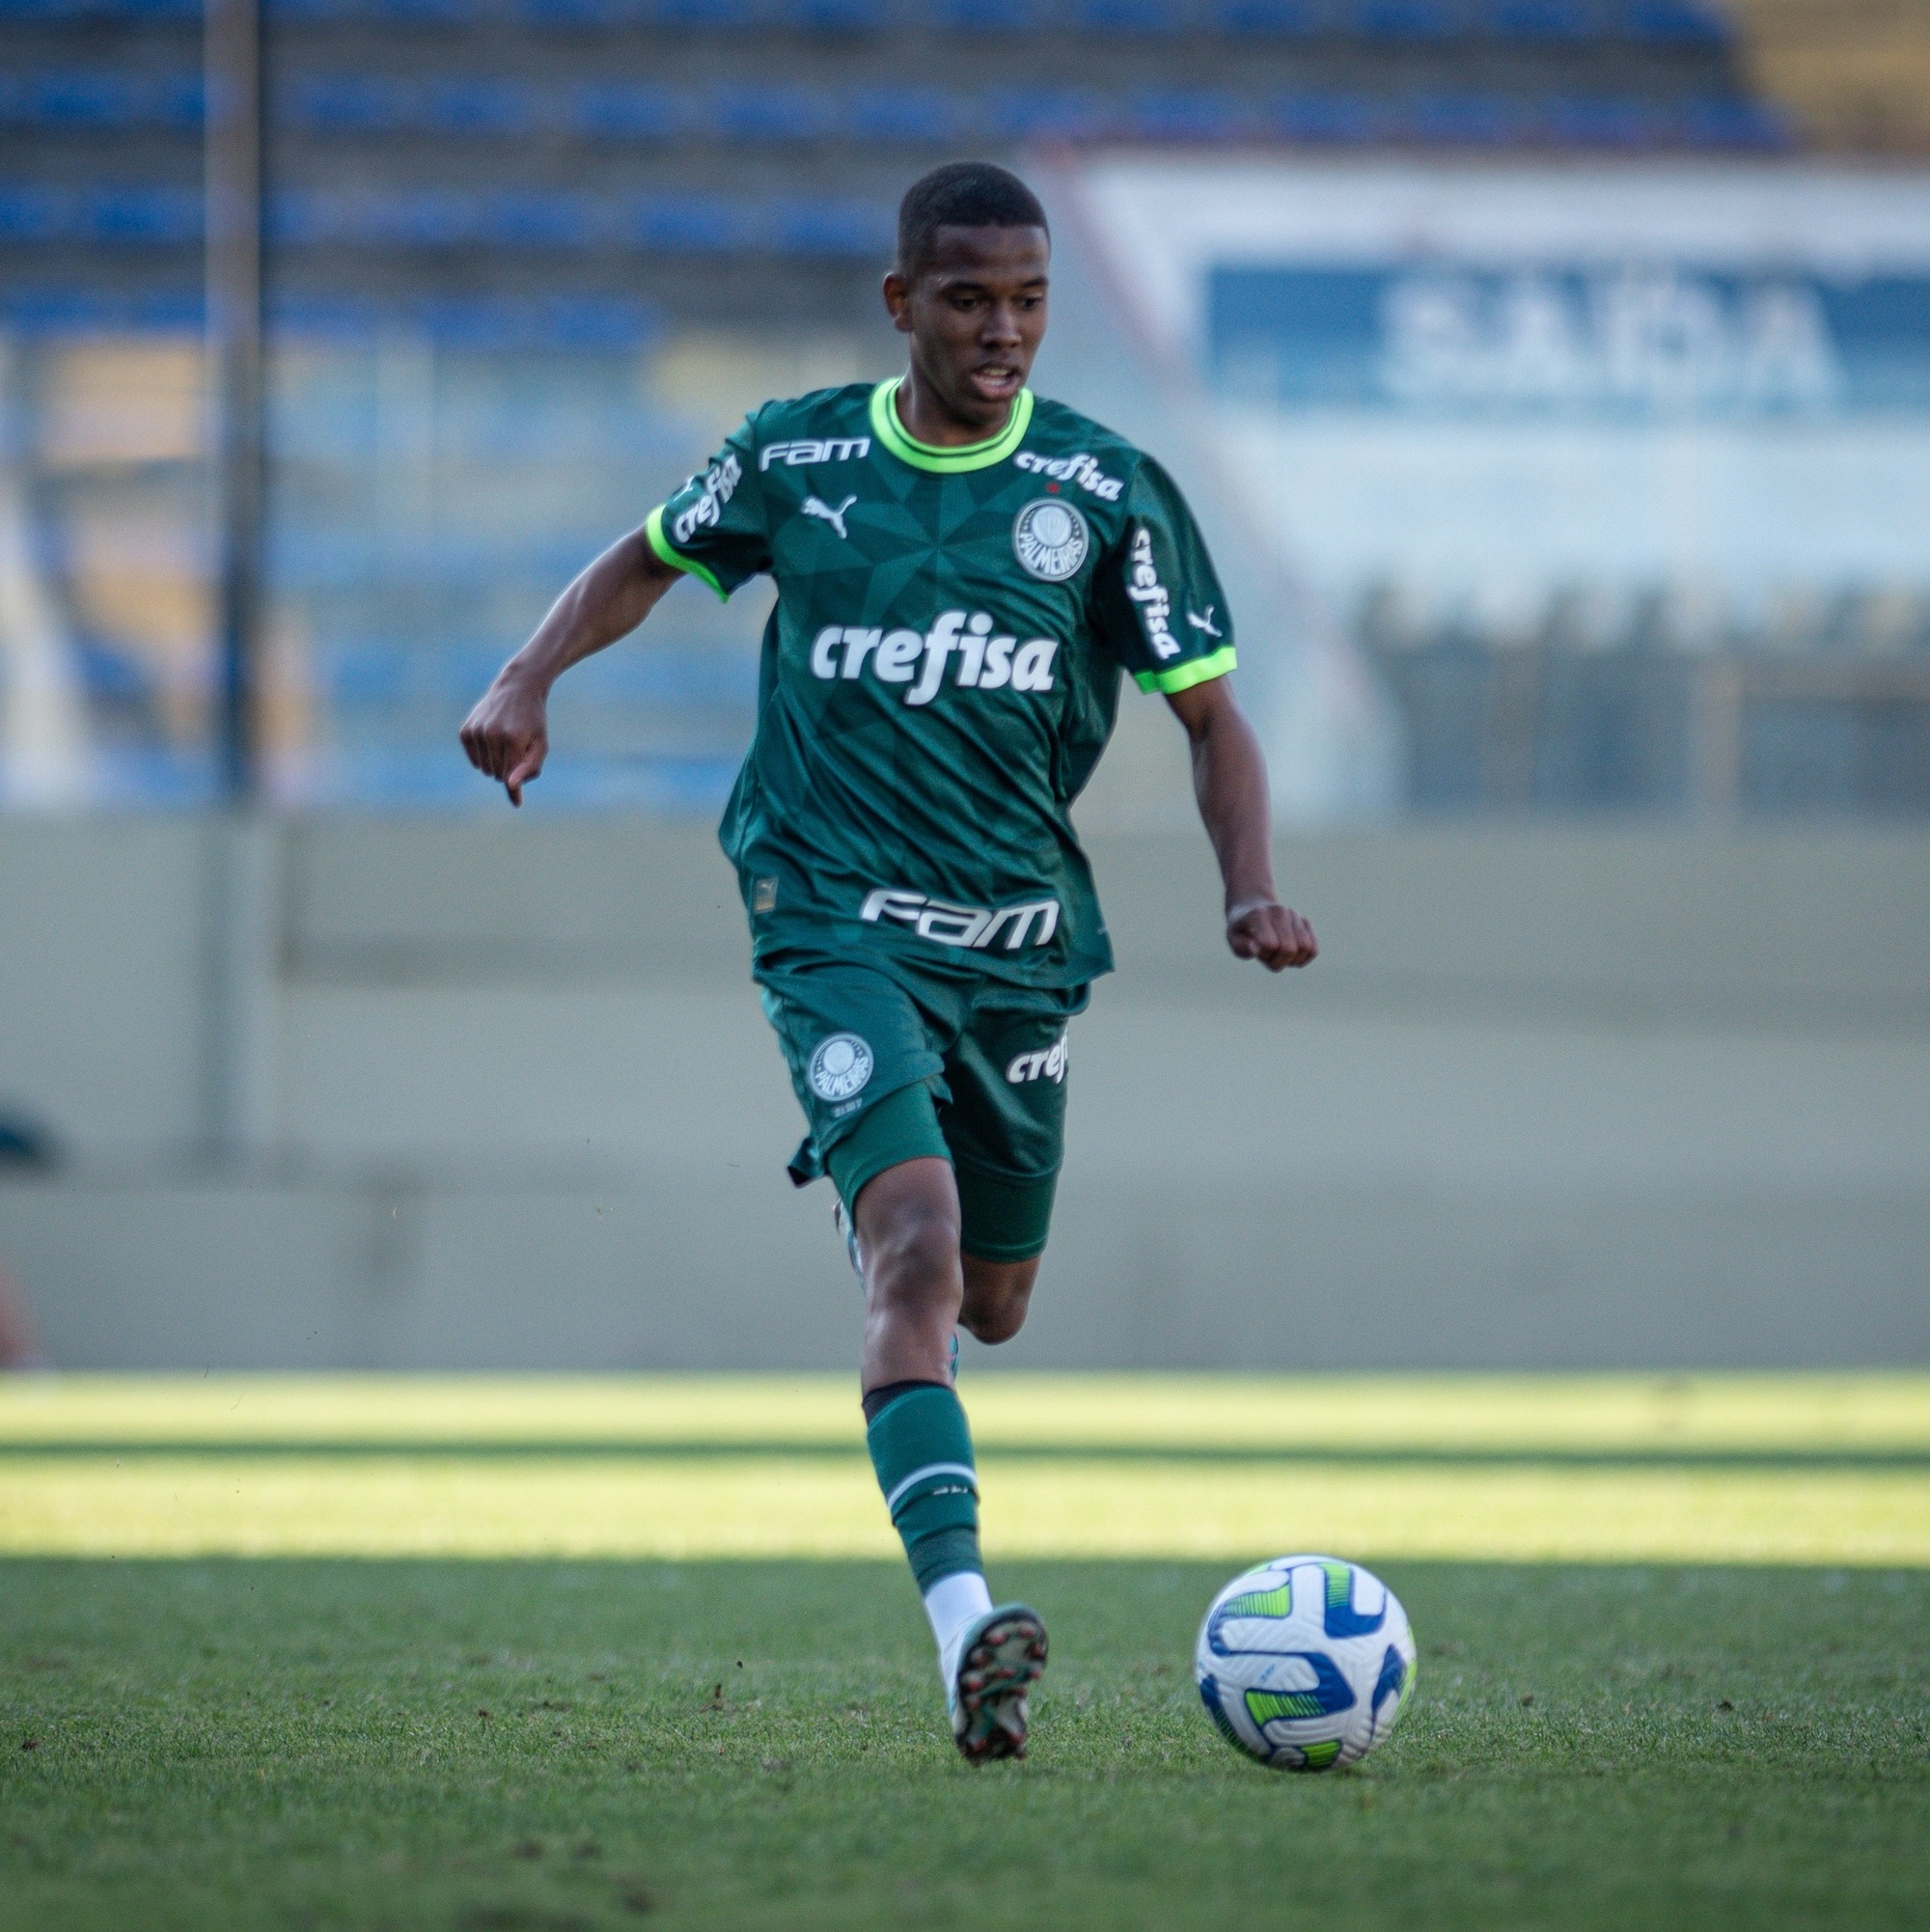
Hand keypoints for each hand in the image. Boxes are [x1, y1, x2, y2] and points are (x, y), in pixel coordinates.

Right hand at [459, 673, 548, 805]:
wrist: (516, 688)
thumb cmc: (533, 721)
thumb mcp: (540, 743)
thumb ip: (529, 767)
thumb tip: (510, 787)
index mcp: (513, 738)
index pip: (510, 775)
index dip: (514, 789)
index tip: (517, 803)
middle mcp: (491, 734)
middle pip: (498, 775)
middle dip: (510, 770)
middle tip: (519, 749)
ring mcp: (476, 731)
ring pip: (485, 769)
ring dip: (497, 763)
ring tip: (506, 743)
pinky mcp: (465, 731)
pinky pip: (475, 760)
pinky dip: (485, 756)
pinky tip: (492, 740)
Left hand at [1226, 898, 1316, 971]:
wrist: (1252, 906)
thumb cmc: (1242, 928)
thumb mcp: (1234, 939)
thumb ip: (1242, 947)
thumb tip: (1257, 948)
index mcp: (1258, 915)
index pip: (1270, 944)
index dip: (1264, 955)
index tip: (1256, 950)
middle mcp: (1279, 912)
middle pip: (1290, 949)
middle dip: (1278, 961)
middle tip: (1267, 955)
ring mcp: (1294, 915)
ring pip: (1306, 948)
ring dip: (1292, 961)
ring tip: (1279, 956)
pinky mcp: (1305, 922)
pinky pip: (1314, 949)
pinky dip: (1303, 958)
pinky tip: (1291, 956)